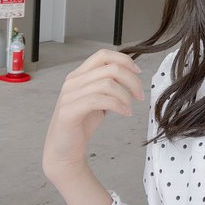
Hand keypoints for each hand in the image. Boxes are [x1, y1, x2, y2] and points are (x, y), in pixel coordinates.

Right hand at [42, 49, 144, 181]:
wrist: (64, 149)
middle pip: (110, 68)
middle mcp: (73, 81)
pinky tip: (124, 113)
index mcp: (80, 75)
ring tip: (130, 107)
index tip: (138, 72)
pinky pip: (99, 100)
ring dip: (126, 95)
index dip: (124, 60)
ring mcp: (69, 95)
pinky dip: (118, 105)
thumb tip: (131, 74)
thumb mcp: (99, 98)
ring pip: (107, 83)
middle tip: (140, 95)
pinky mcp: (69, 111)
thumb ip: (109, 85)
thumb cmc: (82, 123)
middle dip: (132, 80)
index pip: (103, 55)